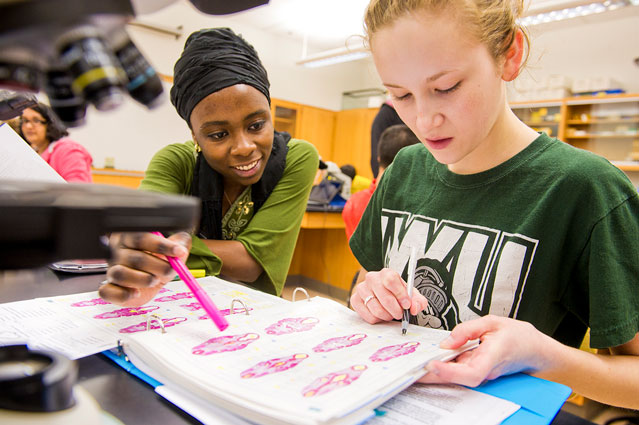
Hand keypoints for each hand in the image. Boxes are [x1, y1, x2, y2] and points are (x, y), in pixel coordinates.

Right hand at [99, 232, 190, 306]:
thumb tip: (181, 245)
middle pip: (135, 257)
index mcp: (130, 237)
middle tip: (171, 270)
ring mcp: (111, 270)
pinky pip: (107, 292)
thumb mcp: (173, 248)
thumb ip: (180, 242)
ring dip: (143, 279)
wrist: (151, 281)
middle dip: (158, 266)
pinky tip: (136, 293)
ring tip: (154, 280)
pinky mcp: (108, 289)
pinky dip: (122, 294)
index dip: (161, 245)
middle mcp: (117, 252)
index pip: (141, 237)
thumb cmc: (159, 260)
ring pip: (120, 274)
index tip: (178, 251)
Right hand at [350, 268, 427, 323]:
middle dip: (396, 310)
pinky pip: (368, 316)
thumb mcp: (411, 295)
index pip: (391, 280)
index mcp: (386, 273)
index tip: (407, 305)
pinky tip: (381, 315)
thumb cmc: (397, 294)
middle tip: (400, 314)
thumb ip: (418, 301)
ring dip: (387, 316)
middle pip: (385, 297)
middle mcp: (372, 278)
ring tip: (390, 314)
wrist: (382, 294)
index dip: (400, 294)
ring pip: (376, 309)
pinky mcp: (355, 300)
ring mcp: (362, 289)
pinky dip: (378, 320)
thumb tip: (414, 308)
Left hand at [419, 315, 555, 386]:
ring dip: (436, 372)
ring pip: (457, 376)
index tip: (433, 364)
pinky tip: (432, 360)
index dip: (450, 372)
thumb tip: (448, 340)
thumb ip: (468, 328)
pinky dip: (445, 367)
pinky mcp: (479, 371)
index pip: (471, 373)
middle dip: (434, 375)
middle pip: (459, 378)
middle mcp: (487, 369)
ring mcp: (483, 373)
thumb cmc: (519, 336)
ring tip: (417, 364)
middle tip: (412, 369)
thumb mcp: (493, 322)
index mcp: (493, 356)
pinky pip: (460, 371)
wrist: (535, 349)